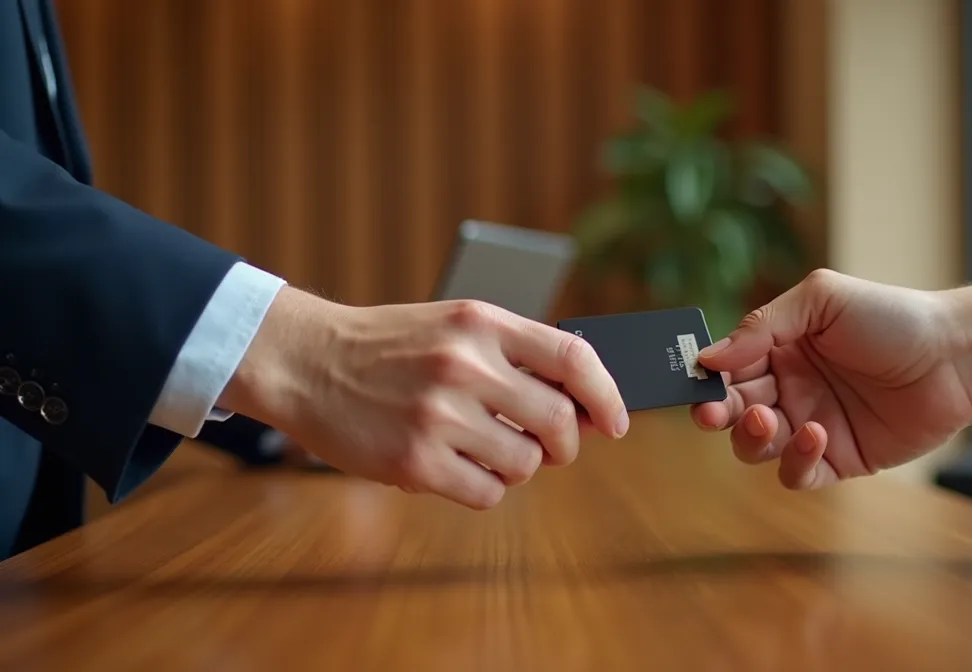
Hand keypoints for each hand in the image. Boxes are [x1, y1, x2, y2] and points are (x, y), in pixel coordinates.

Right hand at [220, 290, 628, 508]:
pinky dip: (485, 488)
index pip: (575, 358)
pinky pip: (488, 493)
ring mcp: (439, 415)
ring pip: (526, 464)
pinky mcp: (415, 462)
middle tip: (551, 447)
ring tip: (488, 450)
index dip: (607, 395)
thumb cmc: (391, 347)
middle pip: (559, 421)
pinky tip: (459, 468)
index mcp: (481, 323)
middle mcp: (465, 365)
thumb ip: (516, 355)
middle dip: (565, 444)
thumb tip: (586, 404)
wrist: (306, 362)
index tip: (615, 422)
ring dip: (519, 467)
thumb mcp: (456, 326)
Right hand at [690, 269, 971, 489]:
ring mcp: (809, 426)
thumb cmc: (891, 318)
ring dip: (750, 437)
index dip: (706, 378)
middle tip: (713, 413)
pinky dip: (795, 459)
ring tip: (768, 420)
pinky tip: (815, 434)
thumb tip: (709, 357)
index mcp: (778, 348)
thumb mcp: (822, 300)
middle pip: (732, 411)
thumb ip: (763, 325)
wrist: (956, 357)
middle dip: (716, 413)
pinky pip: (796, 473)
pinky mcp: (836, 460)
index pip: (726, 367)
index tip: (693, 381)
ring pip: (755, 447)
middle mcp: (788, 388)